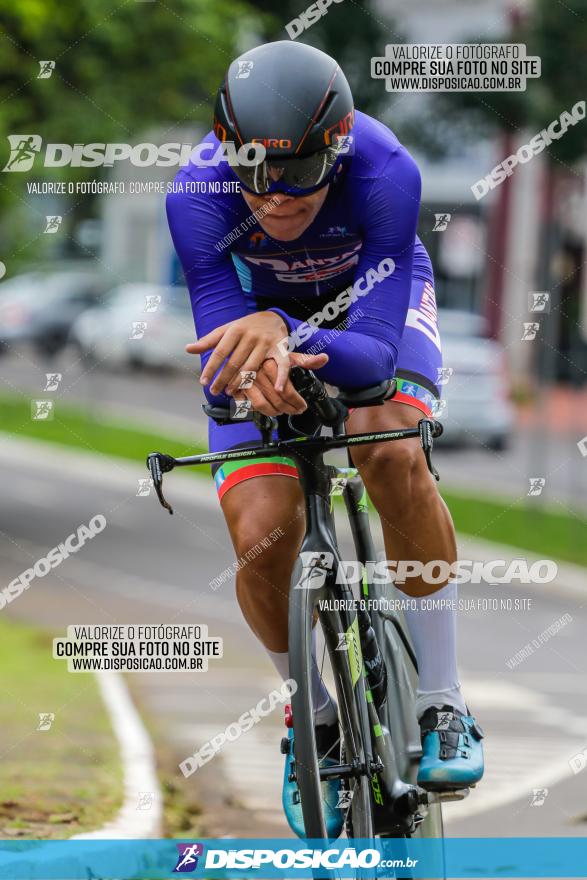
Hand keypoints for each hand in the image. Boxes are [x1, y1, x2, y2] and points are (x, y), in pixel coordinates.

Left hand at [186, 311, 326, 396]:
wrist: (273, 318)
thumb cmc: (245, 327)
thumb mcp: (226, 330)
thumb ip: (208, 341)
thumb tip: (187, 349)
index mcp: (235, 330)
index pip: (220, 352)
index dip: (211, 368)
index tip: (203, 382)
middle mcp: (251, 336)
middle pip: (235, 362)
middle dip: (223, 379)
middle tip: (214, 392)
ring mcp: (266, 342)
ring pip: (253, 366)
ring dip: (241, 382)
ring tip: (231, 392)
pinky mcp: (281, 348)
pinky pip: (283, 364)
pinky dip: (282, 377)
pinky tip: (277, 390)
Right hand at [230, 352, 328, 416]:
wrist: (244, 351)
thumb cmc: (268, 356)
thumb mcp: (287, 356)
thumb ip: (305, 360)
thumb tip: (324, 358)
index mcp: (272, 364)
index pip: (287, 390)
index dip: (297, 402)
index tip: (302, 406)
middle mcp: (258, 372)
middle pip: (276, 400)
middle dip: (289, 409)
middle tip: (295, 411)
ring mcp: (245, 381)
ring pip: (262, 405)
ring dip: (273, 412)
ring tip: (281, 411)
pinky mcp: (236, 387)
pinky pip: (248, 405)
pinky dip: (257, 410)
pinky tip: (266, 408)